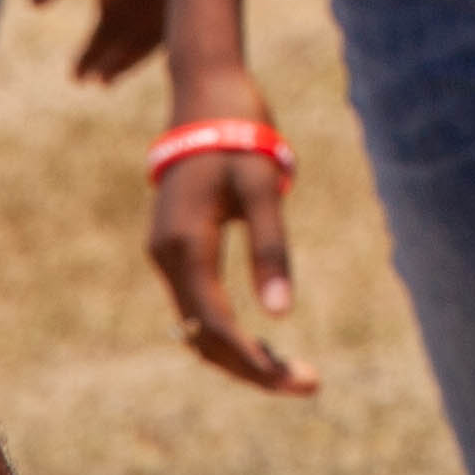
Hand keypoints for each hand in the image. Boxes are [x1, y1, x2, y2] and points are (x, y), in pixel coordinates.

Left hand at [37, 0, 167, 84]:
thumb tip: (40, 4)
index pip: (112, 18)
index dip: (96, 50)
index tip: (78, 75)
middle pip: (146, 25)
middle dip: (119, 56)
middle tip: (94, 80)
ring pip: (174, 10)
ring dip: (147, 44)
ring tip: (120, 67)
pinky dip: (170, 15)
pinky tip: (154, 26)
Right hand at [145, 75, 321, 396]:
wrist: (206, 91)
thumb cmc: (241, 133)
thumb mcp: (263, 187)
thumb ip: (271, 249)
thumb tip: (282, 313)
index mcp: (185, 245)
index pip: (217, 327)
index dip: (256, 361)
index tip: (301, 380)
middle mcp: (166, 257)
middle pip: (203, 338)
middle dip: (252, 368)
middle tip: (308, 383)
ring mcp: (166, 253)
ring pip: (197, 328)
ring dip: (239, 355)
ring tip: (292, 371)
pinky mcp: (174, 248)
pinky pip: (198, 307)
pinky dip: (227, 333)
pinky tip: (264, 342)